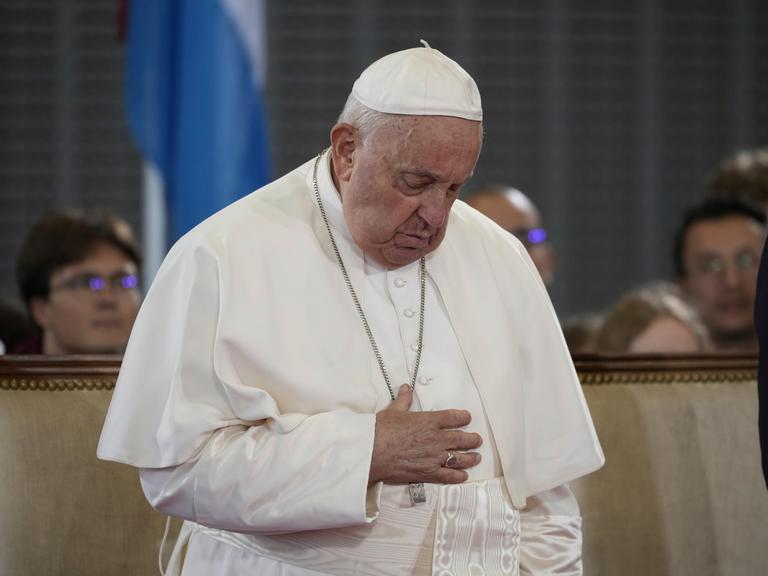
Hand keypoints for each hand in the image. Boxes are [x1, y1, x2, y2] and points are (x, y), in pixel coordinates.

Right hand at [368, 384, 482, 485]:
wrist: (373, 451)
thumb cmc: (381, 430)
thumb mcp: (393, 411)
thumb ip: (403, 400)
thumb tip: (405, 388)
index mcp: (430, 421)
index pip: (454, 417)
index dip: (463, 417)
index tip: (467, 418)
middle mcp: (437, 439)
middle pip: (462, 439)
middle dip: (472, 439)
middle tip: (477, 440)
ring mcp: (435, 457)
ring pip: (460, 458)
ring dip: (470, 458)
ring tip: (476, 458)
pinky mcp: (428, 473)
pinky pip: (449, 476)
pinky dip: (458, 476)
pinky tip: (463, 476)